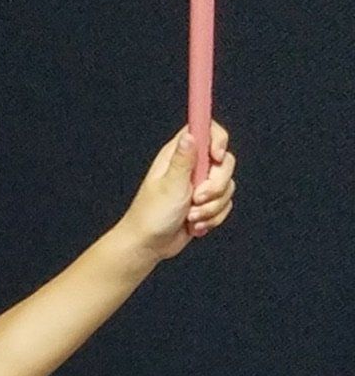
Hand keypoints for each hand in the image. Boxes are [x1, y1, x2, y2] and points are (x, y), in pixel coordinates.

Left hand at [122, 121, 235, 261]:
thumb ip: (183, 159)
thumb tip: (190, 134)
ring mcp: (200, 185)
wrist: (149, 245)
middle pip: (225, 161)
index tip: (216, 158)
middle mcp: (192, 167)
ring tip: (191, 216)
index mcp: (179, 155)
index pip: (207, 130)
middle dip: (217, 185)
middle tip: (197, 198)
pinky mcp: (206, 204)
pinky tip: (194, 225)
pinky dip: (213, 218)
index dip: (218, 140)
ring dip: (212, 207)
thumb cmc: (152, 215)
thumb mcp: (170, 185)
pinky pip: (224, 205)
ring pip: (227, 187)